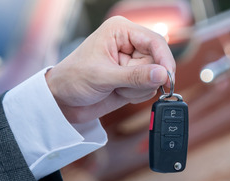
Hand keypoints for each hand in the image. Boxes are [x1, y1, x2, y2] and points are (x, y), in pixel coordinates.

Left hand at [46, 16, 175, 123]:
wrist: (62, 101)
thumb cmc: (73, 79)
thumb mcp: (103, 77)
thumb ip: (135, 77)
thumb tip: (162, 75)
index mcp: (120, 31)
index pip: (154, 41)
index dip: (164, 60)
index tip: (167, 78)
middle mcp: (129, 44)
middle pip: (157, 61)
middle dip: (144, 79)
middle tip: (123, 86)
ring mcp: (132, 63)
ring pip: (154, 78)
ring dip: (138, 89)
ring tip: (115, 88)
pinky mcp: (132, 79)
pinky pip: (148, 89)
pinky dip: (136, 95)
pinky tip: (118, 92)